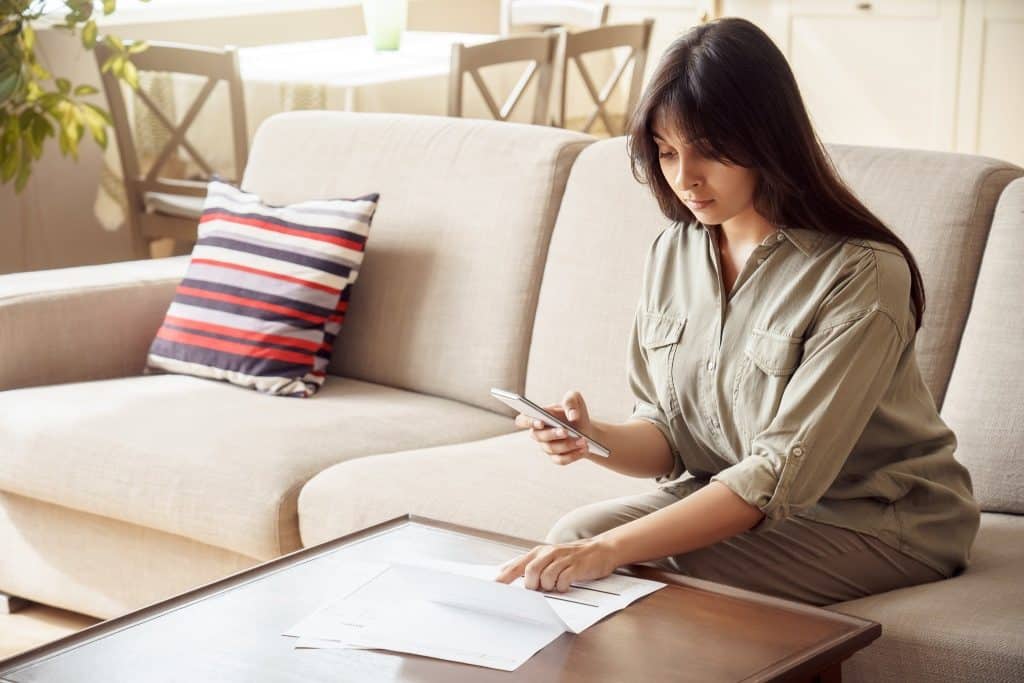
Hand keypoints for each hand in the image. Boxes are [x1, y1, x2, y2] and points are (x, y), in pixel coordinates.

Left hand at [494, 537, 619, 591]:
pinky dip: (562, 586)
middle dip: (532, 584)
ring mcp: (563, 558)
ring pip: (546, 576)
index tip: (494, 588)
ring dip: (549, 586)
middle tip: (539, 589)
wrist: (601, 549)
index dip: (505, 576)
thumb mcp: (550, 558)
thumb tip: (507, 576)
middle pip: (530, 571)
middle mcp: (549, 553)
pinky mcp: (577, 566)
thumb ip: (531, 567)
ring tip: (556, 585)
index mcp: (539, 552)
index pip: (517, 564)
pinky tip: (566, 585)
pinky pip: (563, 580)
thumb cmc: (572, 557)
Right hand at [513, 389, 593, 465]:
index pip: (522, 420)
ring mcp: (546, 447)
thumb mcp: (575, 399)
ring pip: (551, 449)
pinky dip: (573, 455)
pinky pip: (561, 460)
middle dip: (553, 434)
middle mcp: (539, 434)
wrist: (587, 429)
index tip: (541, 421)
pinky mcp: (556, 458)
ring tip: (583, 440)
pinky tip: (584, 449)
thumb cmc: (575, 412)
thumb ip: (571, 400)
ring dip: (568, 444)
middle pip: (539, 436)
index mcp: (538, 416)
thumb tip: (572, 415)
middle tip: (566, 431)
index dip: (528, 422)